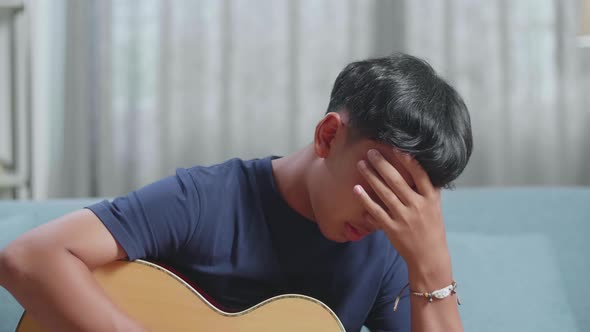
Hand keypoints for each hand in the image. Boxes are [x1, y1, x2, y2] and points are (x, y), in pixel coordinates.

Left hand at [354, 149, 451, 287]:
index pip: (420, 175)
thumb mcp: (435, 207)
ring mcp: (404, 218)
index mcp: (431, 199)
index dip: (408, 161)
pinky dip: (365, 200)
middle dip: (382, 164)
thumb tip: (419, 167)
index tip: (396, 148)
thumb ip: (428, 189)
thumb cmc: (432, 229)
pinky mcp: (392, 229)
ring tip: (361, 164)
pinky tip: (356, 189)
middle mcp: (418, 206)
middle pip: (398, 181)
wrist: (429, 257)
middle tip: (371, 151)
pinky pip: (376, 211)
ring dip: (371, 177)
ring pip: (385, 193)